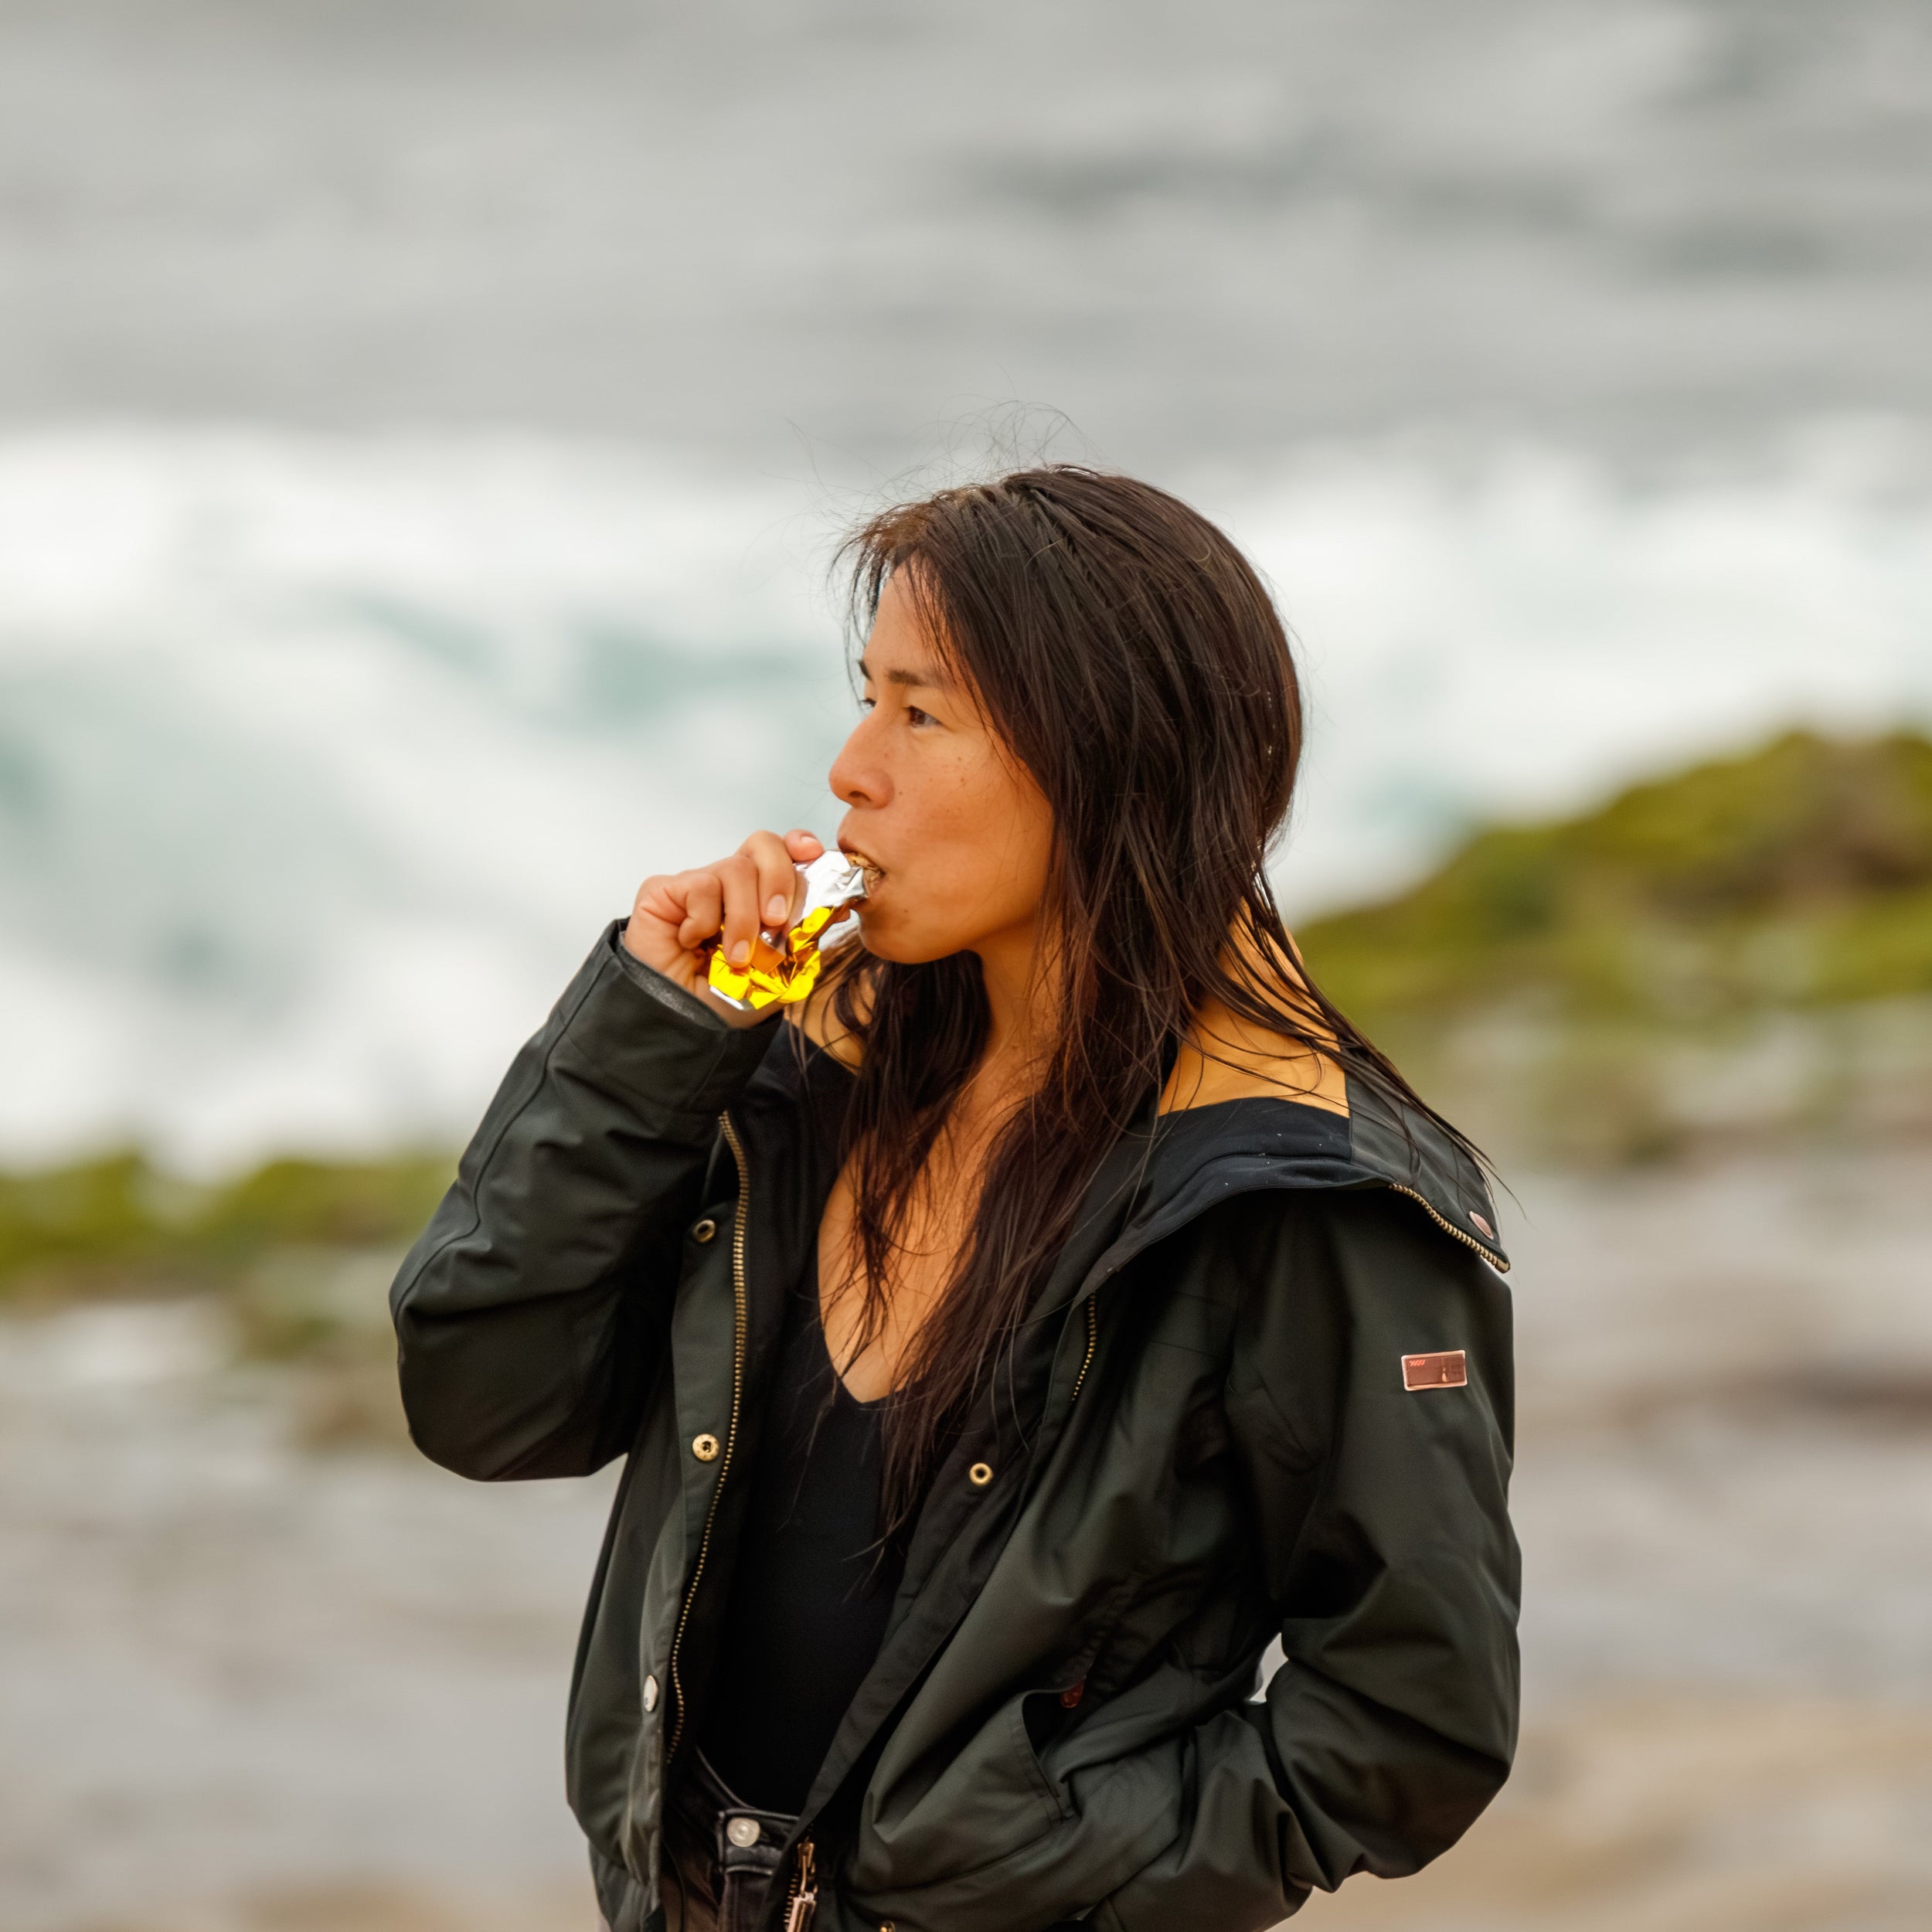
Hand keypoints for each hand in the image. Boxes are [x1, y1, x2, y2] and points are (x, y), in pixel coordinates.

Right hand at [624, 829, 830, 1025]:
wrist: (685, 1024)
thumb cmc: (727, 1002)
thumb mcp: (782, 975)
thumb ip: (805, 939)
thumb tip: (836, 910)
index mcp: (761, 896)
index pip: (784, 852)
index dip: (800, 846)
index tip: (813, 854)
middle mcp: (732, 885)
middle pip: (764, 845)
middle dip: (780, 880)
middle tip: (777, 922)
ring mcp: (700, 884)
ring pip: (737, 869)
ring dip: (744, 917)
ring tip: (738, 956)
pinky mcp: (665, 890)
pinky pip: (701, 885)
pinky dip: (705, 921)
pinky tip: (694, 943)